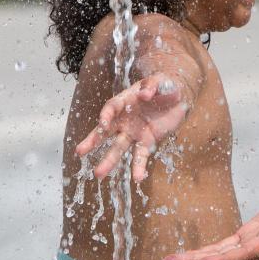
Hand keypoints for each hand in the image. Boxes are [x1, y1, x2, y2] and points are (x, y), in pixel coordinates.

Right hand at [75, 73, 190, 180]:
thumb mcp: (161, 81)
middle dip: (93, 141)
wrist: (179, 96)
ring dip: (109, 160)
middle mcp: (125, 119)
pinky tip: (137, 178)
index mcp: (125, 101)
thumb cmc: (165, 86)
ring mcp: (134, 132)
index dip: (106, 114)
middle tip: (79, 152)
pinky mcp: (147, 141)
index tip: (103, 123)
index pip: (111, 107)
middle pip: (106, 131)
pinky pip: (141, 156)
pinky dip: (139, 167)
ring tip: (99, 174)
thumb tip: (144, 94)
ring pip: (118, 147)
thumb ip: (152, 86)